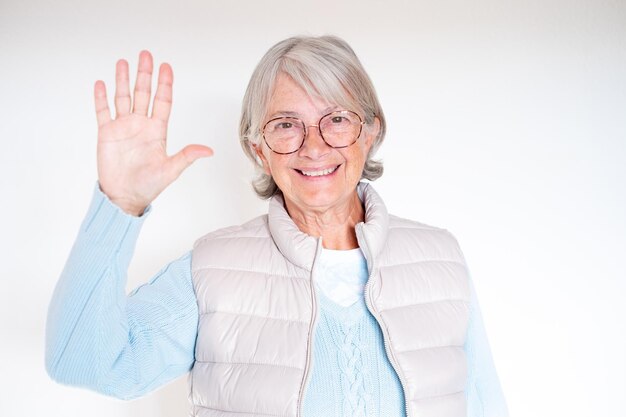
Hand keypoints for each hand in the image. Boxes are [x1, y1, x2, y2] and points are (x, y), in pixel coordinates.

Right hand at [94, 51, 212, 215]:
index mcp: (157, 131)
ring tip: (123, 62)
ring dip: (122, 80)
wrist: (124, 197)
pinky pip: (103, 112)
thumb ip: (187, 156)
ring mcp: (123, 128)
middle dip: (144, 74)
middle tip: (146, 55)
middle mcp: (141, 125)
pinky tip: (101, 83)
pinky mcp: (106, 134)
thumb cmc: (148, 186)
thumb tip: (208, 151)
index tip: (166, 67)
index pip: (162, 102)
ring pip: (123, 98)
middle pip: (143, 94)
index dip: (164, 84)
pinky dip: (101, 98)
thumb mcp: (171, 170)